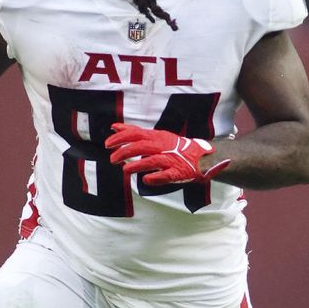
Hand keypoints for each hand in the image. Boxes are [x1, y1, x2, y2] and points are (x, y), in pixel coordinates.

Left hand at [105, 123, 230, 185]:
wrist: (201, 157)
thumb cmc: (174, 147)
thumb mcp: (156, 136)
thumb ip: (135, 132)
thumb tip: (114, 127)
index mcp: (156, 137)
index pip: (135, 134)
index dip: (120, 138)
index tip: (107, 144)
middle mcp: (162, 146)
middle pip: (141, 146)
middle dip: (125, 152)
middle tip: (112, 159)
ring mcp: (170, 159)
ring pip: (152, 160)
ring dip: (137, 165)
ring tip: (125, 170)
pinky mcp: (177, 172)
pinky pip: (165, 175)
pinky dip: (155, 177)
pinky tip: (145, 180)